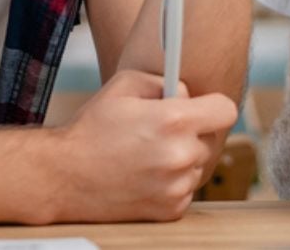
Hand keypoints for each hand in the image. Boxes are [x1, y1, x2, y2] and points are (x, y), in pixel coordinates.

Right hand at [51, 69, 236, 222]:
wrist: (64, 176)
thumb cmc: (91, 128)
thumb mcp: (123, 85)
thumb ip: (163, 81)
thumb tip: (185, 92)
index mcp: (173, 120)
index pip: (225, 110)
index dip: (212, 107)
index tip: (202, 109)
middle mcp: (180, 154)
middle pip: (209, 139)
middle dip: (189, 133)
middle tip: (159, 132)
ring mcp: (177, 186)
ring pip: (196, 165)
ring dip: (180, 159)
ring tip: (145, 155)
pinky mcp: (171, 209)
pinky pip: (185, 189)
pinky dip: (170, 183)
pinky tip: (143, 175)